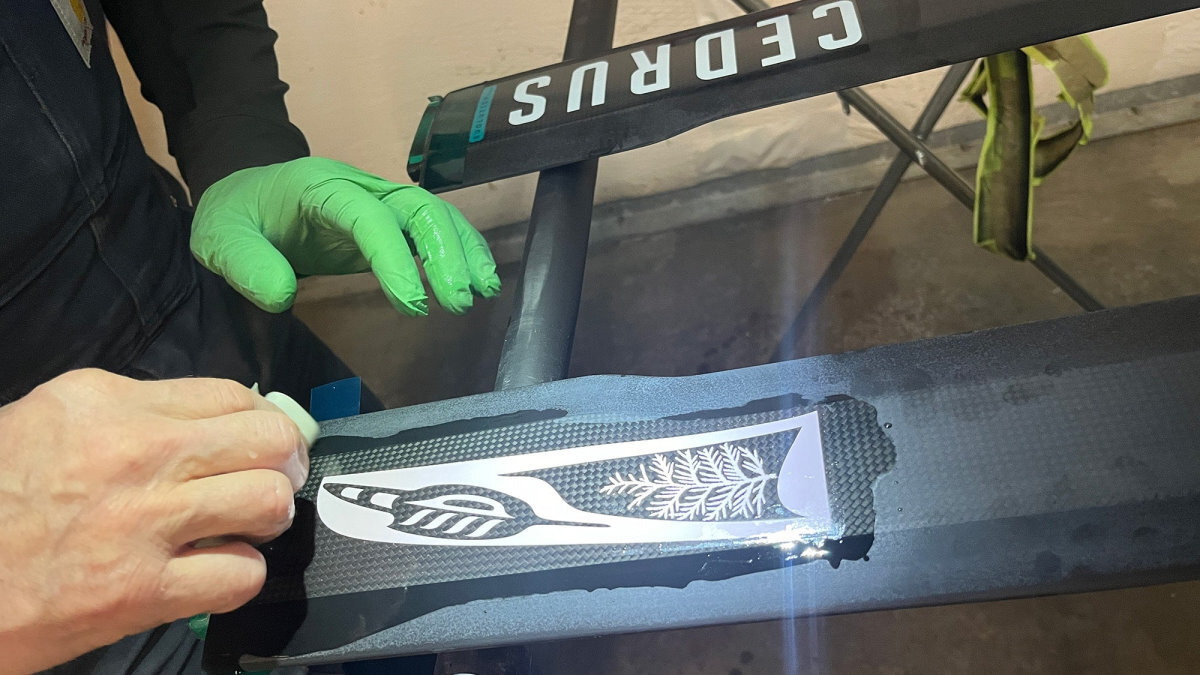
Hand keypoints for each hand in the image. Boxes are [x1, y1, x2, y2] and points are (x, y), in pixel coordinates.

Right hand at [0, 370, 309, 673]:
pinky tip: (215, 571)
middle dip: (285, 460)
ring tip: (244, 526)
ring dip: (267, 518)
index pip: (231, 395)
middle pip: (269, 439)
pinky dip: (240, 574)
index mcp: (108, 402)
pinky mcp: (140, 591)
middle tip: (273, 479)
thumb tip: (213, 422)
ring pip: (267, 501)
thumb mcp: (52, 423)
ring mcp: (142, 523)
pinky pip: (240, 574)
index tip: (263, 441)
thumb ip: (132, 413)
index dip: (262, 420)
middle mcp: (135, 453)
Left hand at [190, 157, 501, 315]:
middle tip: (457, 303)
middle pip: (418, 208)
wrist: (241, 199)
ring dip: (463, 251)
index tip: (413, 303)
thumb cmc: (234, 218)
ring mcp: (377, 204)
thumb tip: (283, 295)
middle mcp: (358, 189)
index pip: (369, 216)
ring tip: (481, 293)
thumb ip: (245, 264)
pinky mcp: (387, 224)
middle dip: (446, 252)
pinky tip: (477, 283)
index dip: (395, 257)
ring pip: (434, 216)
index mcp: (320, 188)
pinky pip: (430, 230)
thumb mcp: (219, 239)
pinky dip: (459, 251)